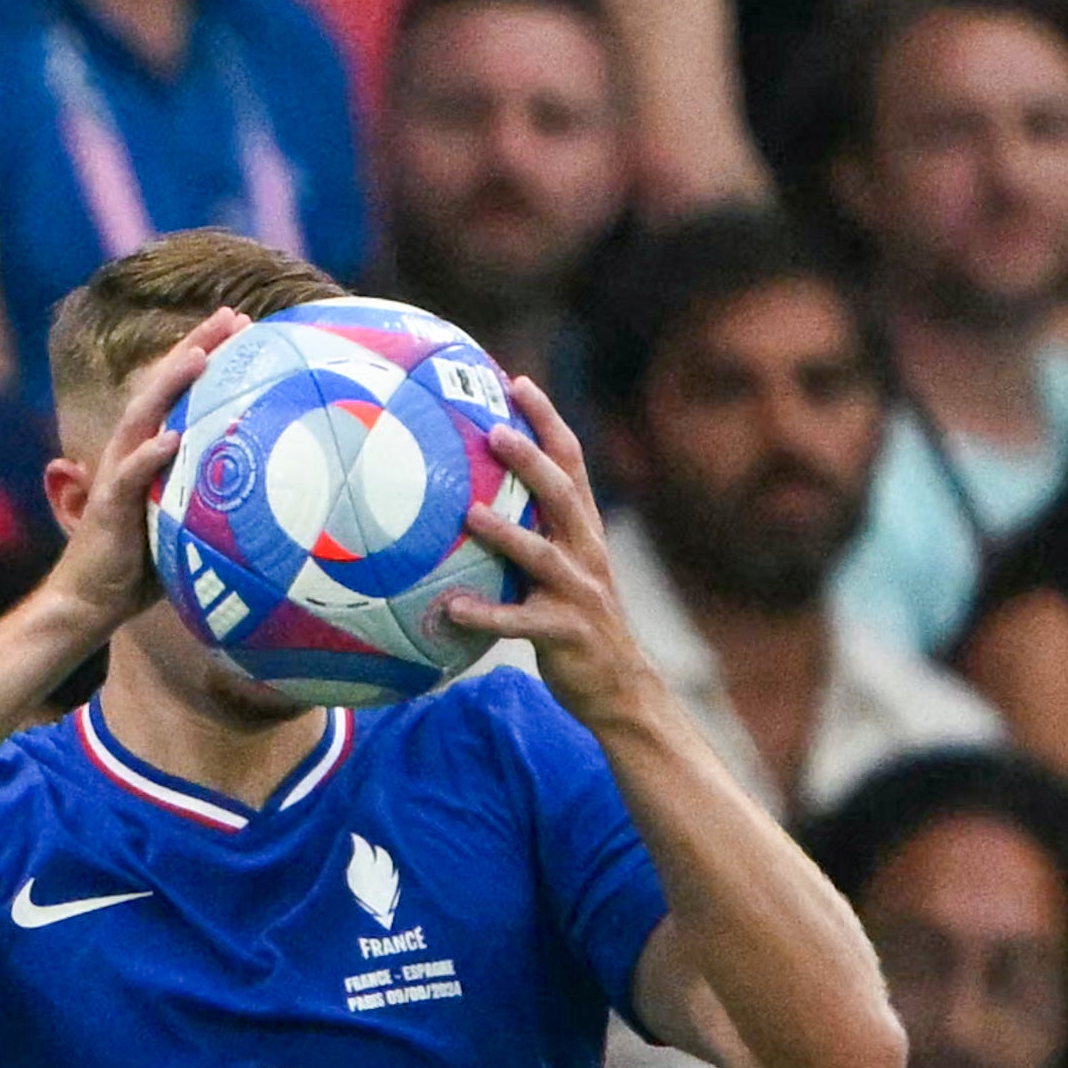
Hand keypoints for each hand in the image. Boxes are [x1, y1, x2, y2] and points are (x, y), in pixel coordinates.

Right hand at [45, 307, 245, 636]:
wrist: (87, 602)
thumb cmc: (138, 567)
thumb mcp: (180, 523)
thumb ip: (208, 497)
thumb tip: (266, 488)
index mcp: (146, 453)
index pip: (177, 393)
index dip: (206, 355)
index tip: (242, 325)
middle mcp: (128, 454)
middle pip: (160, 389)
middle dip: (195, 348)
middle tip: (231, 316)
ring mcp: (115, 478)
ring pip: (142, 418)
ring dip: (171, 384)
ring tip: (201, 355)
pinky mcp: (107, 508)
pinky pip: (130, 476)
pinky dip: (150, 454)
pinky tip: (173, 436)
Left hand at [440, 376, 658, 728]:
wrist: (619, 686)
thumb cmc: (573, 621)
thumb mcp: (557, 569)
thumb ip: (528, 533)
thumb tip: (468, 498)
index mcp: (583, 530)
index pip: (570, 461)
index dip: (547, 420)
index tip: (517, 381)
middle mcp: (587, 552)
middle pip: (561, 493)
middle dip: (530, 459)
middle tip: (493, 429)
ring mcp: (579, 592)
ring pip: (542, 555)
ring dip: (506, 532)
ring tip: (469, 513)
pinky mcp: (566, 633)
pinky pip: (520, 623)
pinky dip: (485, 615)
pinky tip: (449, 609)